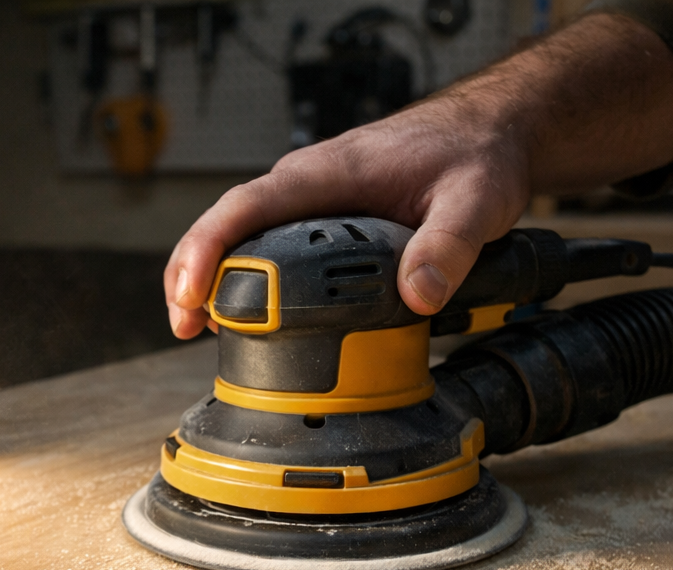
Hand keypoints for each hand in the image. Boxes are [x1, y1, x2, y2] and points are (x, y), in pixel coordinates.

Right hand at [164, 13, 672, 338]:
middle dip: (195, 275)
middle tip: (186, 327)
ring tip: (197, 329)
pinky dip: (245, 283)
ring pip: (243, 240)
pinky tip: (241, 318)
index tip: (193, 292)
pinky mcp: (321, 226)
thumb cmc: (474, 157)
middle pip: (229, 228)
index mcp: (329, 173)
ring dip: (214, 283)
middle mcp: (307, 188)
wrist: (487, 137)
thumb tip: (417, 295)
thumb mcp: (476, 200)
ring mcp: (310, 207)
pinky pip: (268, 250)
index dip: (209, 248)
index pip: (248, 206)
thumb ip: (450, 247)